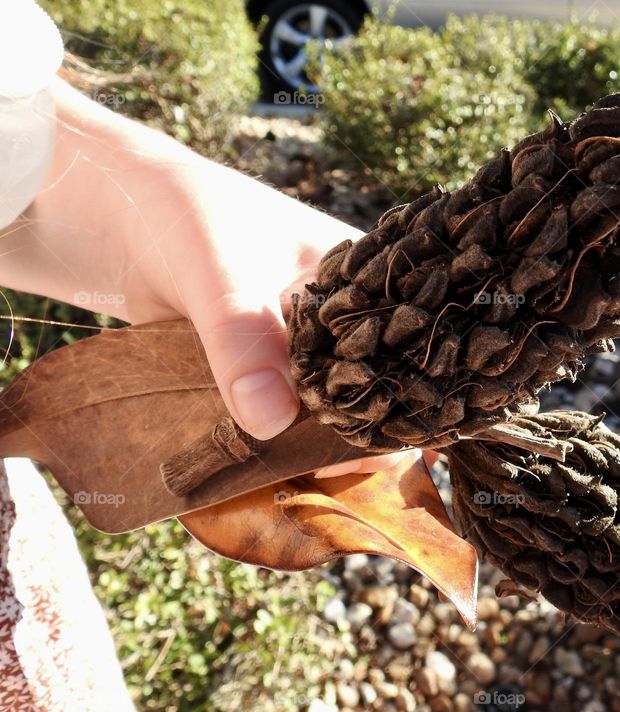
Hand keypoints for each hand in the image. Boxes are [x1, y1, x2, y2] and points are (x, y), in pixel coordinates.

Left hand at [1, 79, 406, 473]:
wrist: (113, 219)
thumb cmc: (184, 218)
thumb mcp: (221, 271)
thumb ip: (245, 340)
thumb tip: (271, 421)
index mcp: (360, 282)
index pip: (400, 349)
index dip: (397, 396)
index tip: (375, 443)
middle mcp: (339, 319)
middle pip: (367, 388)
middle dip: (352, 432)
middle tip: (327, 468)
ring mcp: (298, 348)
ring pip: (321, 410)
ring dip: (309, 444)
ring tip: (300, 478)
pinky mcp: (260, 372)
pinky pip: (276, 417)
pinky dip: (271, 443)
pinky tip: (268, 470)